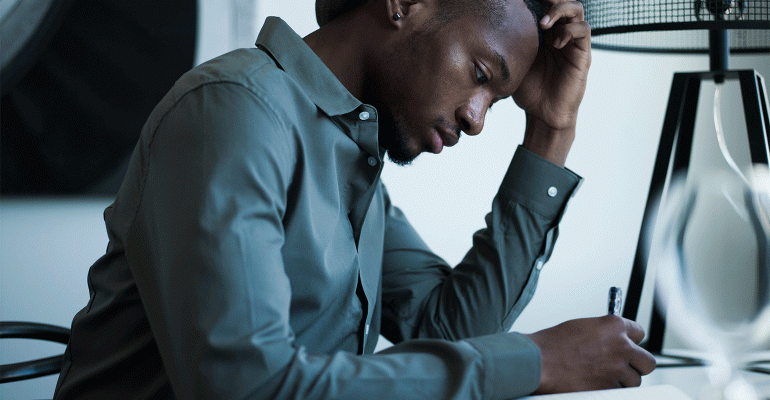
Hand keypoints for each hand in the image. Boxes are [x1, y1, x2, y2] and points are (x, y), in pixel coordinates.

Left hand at [513, 0, 591, 165]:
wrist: (542, 114)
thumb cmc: (527, 90)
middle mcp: (559, 33)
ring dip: (560, 10)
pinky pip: (583, 31)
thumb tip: (485, 29)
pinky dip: (569, 31)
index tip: (519, 0)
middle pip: (562, 1)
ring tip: (543, 23)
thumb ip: (507, 45)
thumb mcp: (512, 63)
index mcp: (543, 32)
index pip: (543, 5)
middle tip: (536, 3)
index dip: (536, 0)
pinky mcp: (582, 54)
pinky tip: (555, 43)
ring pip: (576, 9)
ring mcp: (572, 42)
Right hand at [524, 316, 656, 392]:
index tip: (628, 345)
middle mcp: (621, 346)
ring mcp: (618, 369)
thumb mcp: (582, 327)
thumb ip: (604, 332)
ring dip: (622, 380)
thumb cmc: (553, 344)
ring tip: (602, 376)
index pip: (640, 332)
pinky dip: (610, 389)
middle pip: (647, 361)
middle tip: (624, 365)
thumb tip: (612, 339)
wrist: (540, 361)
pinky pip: (619, 391)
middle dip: (637, 364)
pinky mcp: (610, 388)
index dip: (632, 341)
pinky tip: (595, 383)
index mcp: (614, 326)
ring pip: (635, 380)